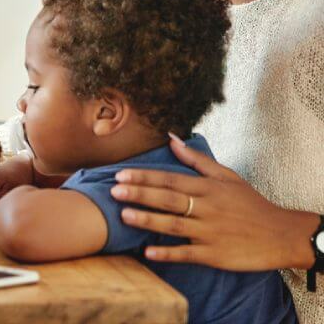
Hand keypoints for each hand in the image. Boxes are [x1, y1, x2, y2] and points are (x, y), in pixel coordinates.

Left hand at [110, 136, 318, 270]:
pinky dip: (167, 253)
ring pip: (173, 225)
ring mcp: (210, 232)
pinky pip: (187, 253)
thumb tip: (171, 138)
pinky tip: (148, 252)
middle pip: (168, 199)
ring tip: (123, 216)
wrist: (279, 234)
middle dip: (139, 194)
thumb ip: (196, 159)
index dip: (144, 177)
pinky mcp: (215, 255)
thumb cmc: (250, 203)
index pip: (170, 180)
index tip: (121, 175)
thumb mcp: (226, 176)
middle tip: (113, 191)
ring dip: (147, 220)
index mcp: (208, 187)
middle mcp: (207, 208)